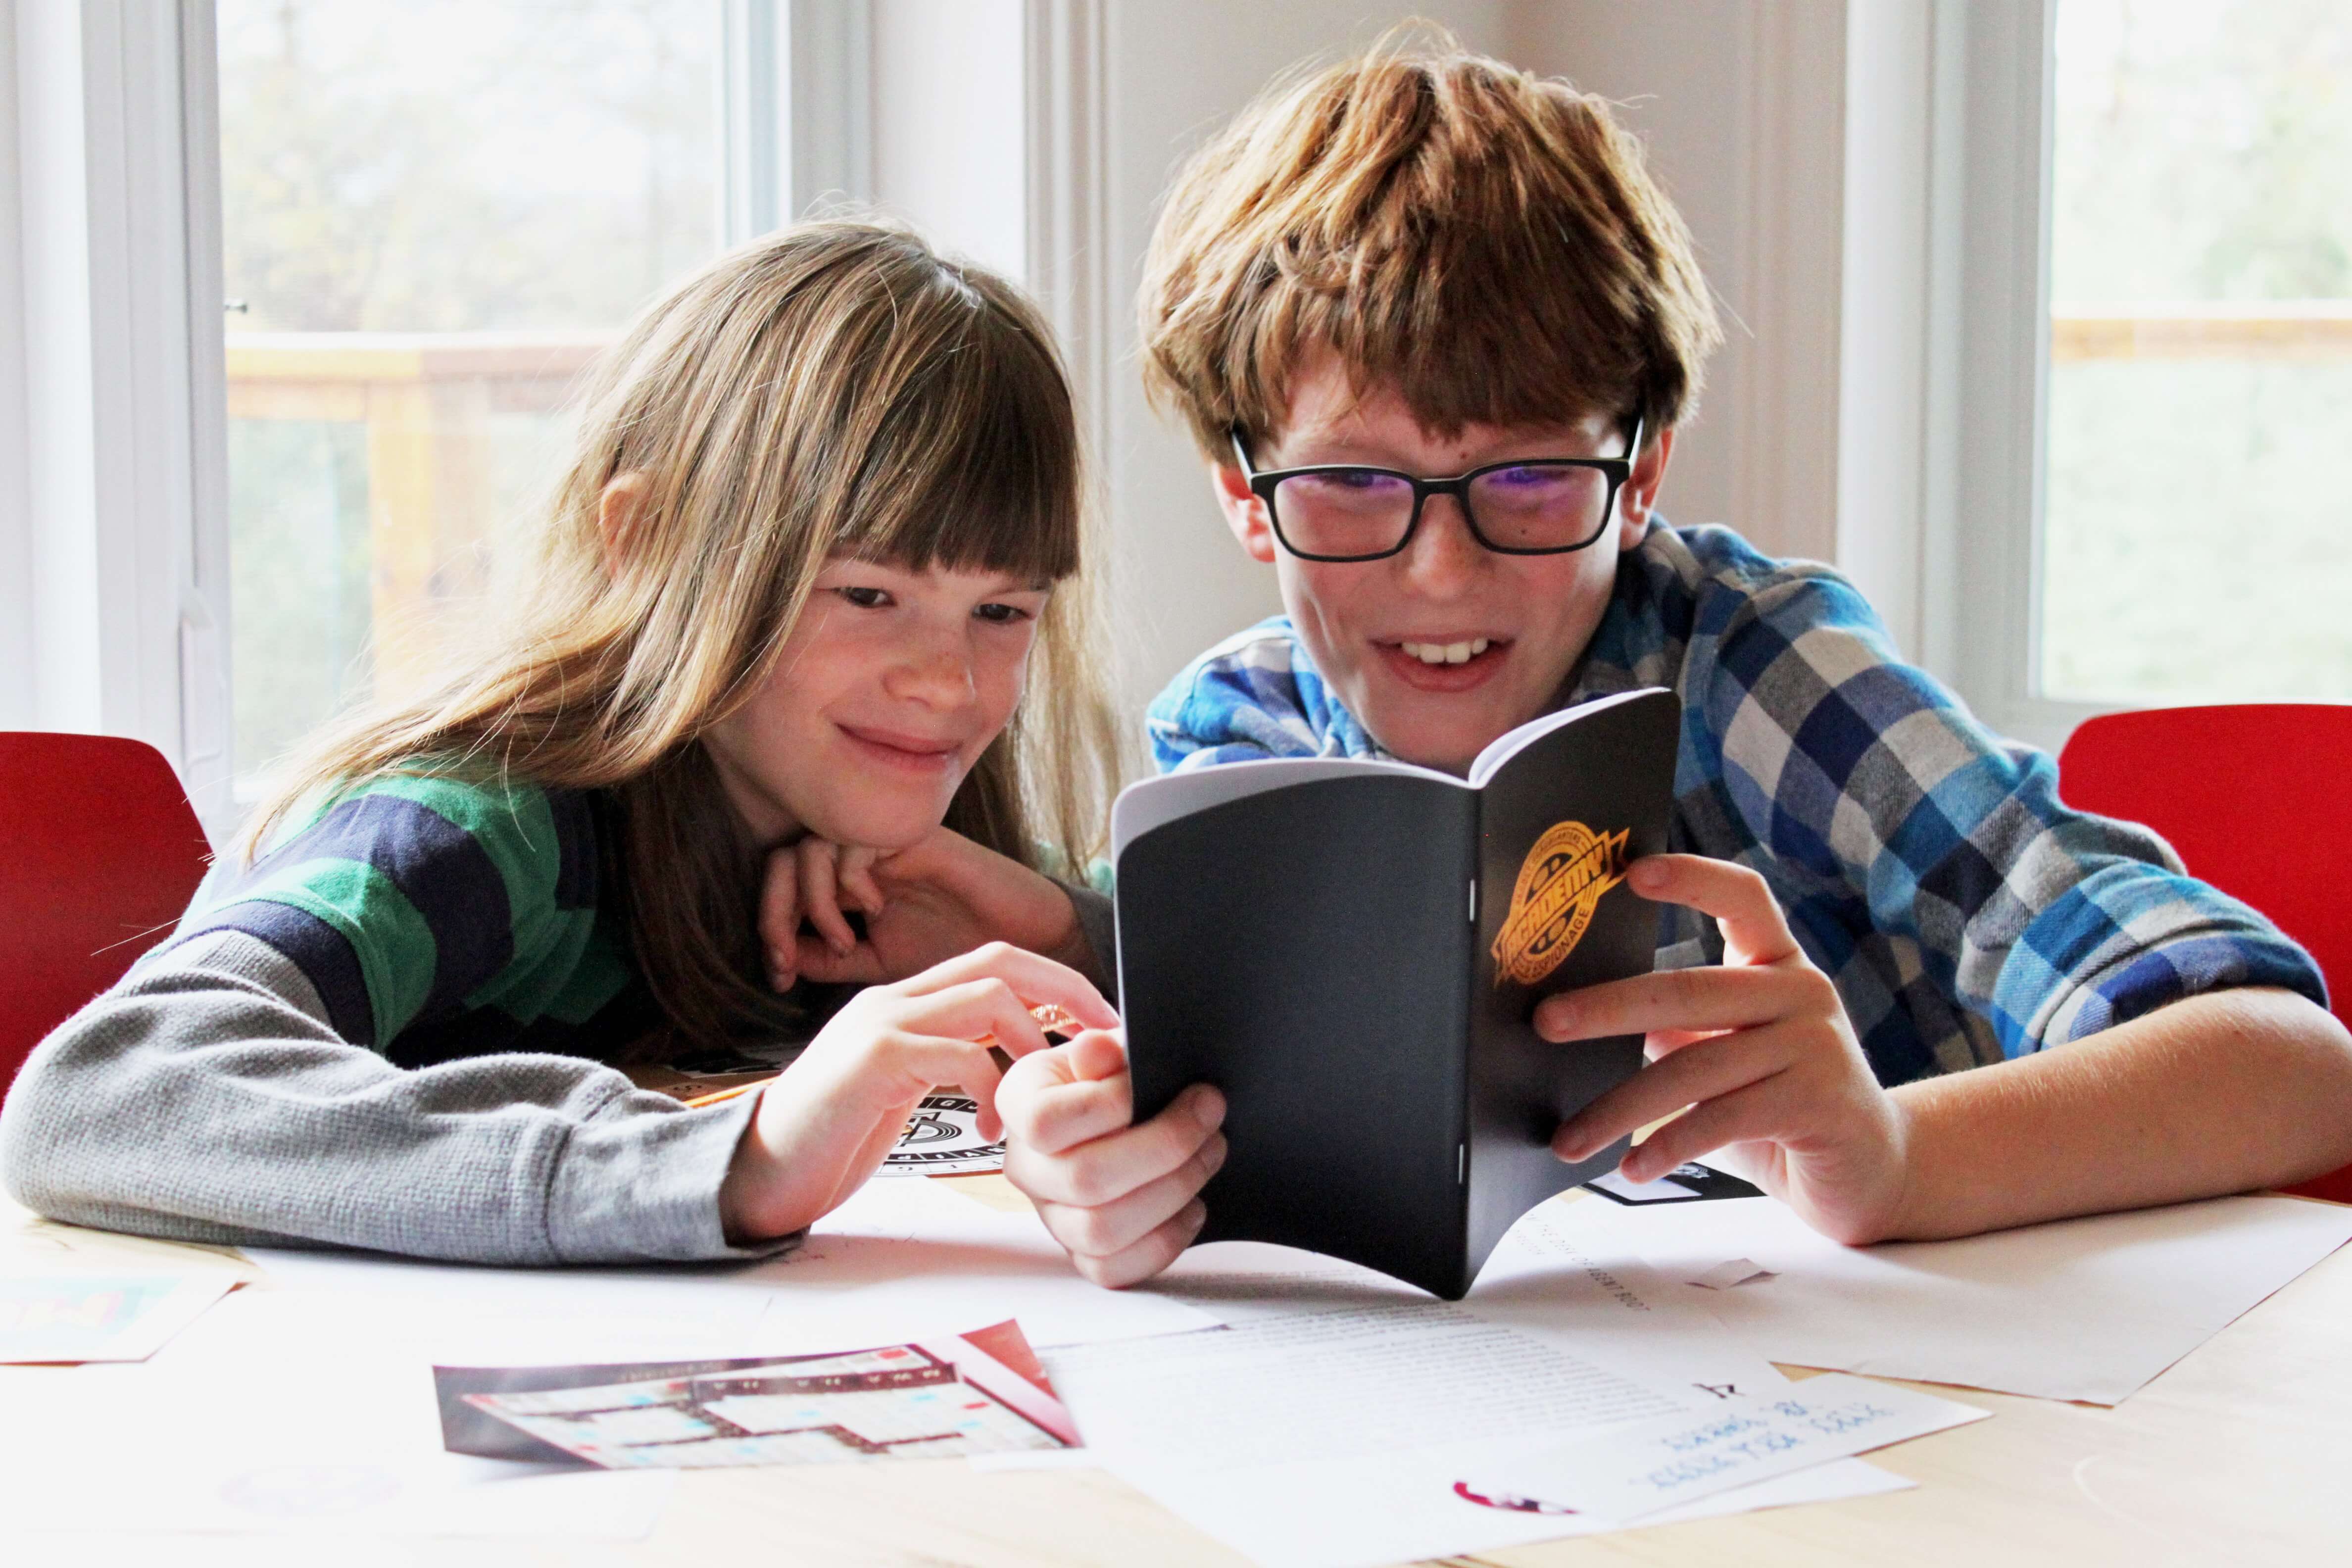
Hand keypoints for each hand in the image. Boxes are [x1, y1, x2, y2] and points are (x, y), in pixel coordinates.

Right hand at [718, 942, 1117, 1241]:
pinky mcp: (871, 1060)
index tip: (1101, 1021)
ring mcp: (880, 1023)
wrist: (757, 1173)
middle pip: (1000, 960)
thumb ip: (948, 1059)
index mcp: (905, 1003)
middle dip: (1066, 991)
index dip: (1057, 982)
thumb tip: (1015, 1061)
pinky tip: (988, 1130)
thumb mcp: (903, 1087)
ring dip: (1033, 1042)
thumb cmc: (834, 1138)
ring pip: (987, 995)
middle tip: (1107, 1038)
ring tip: (1042, 1095)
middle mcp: (894, 999)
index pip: (994, 961)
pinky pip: (957, 1052)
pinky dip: (991, 1087)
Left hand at [758, 827, 1097, 990]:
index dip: (770, 925)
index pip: (783, 884)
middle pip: (785, 859)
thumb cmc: (960, 952)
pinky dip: (851, 877)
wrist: (1026, 943)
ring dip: (814, 899)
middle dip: (776, 910)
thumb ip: (832, 958)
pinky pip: (855, 837)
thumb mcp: (880, 963)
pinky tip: (875, 909)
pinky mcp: (913, 835)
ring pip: (811, 846)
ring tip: (846, 939)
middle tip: (789, 955)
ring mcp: (885, 845)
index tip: (780, 976)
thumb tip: (782, 958)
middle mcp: (860, 860)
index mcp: (848, 886)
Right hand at [998, 1031, 1227, 1286]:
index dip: (1112, 1105)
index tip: (1163, 1082)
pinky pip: (1114, 1271)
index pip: (1046, 1122)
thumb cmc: (1112, 1078)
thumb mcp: (1107, 1049)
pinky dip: (1164, 1242)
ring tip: (1209, 1155)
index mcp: (1018, 1106)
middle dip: (1164, 1147)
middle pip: (1084, 1179)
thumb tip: (1096, 1052)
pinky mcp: (1081, 1253)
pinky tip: (1193, 1207)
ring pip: (1101, 1231)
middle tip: (1209, 1116)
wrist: (1119, 1111)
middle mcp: (1025, 1167)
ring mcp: (1051, 1216)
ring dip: (1172, 1192)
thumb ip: (1103, 1050)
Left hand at [1540, 854, 1910, 1243]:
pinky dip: (1668, 1147)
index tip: (1629, 870)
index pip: (1741, 897)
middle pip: (1690, 989)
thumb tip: (1577, 1016)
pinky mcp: (1819, 1104)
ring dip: (1621, 1108)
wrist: (1869, 1169)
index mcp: (1777, 962)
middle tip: (1547, 1022)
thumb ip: (1673, 1027)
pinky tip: (1633, 1167)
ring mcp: (1817, 1046)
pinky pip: (1723, 1119)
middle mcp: (1803, 992)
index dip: (1689, 877)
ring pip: (1695, 1067)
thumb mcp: (1724, 1054)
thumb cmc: (1776, 1103)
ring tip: (1571, 1140)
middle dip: (1608, 1007)